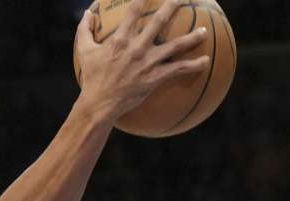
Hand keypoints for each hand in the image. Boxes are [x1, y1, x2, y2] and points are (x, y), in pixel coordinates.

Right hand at [75, 0, 209, 120]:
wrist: (101, 103)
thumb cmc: (92, 77)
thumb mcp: (84, 50)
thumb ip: (85, 29)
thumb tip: (88, 12)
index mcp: (120, 39)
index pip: (133, 10)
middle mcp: (137, 47)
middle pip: (159, 21)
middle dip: (172, 6)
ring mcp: (148, 62)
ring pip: (175, 46)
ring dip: (192, 38)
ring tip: (205, 31)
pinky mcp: (156, 77)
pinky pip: (178, 70)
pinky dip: (193, 66)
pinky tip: (205, 62)